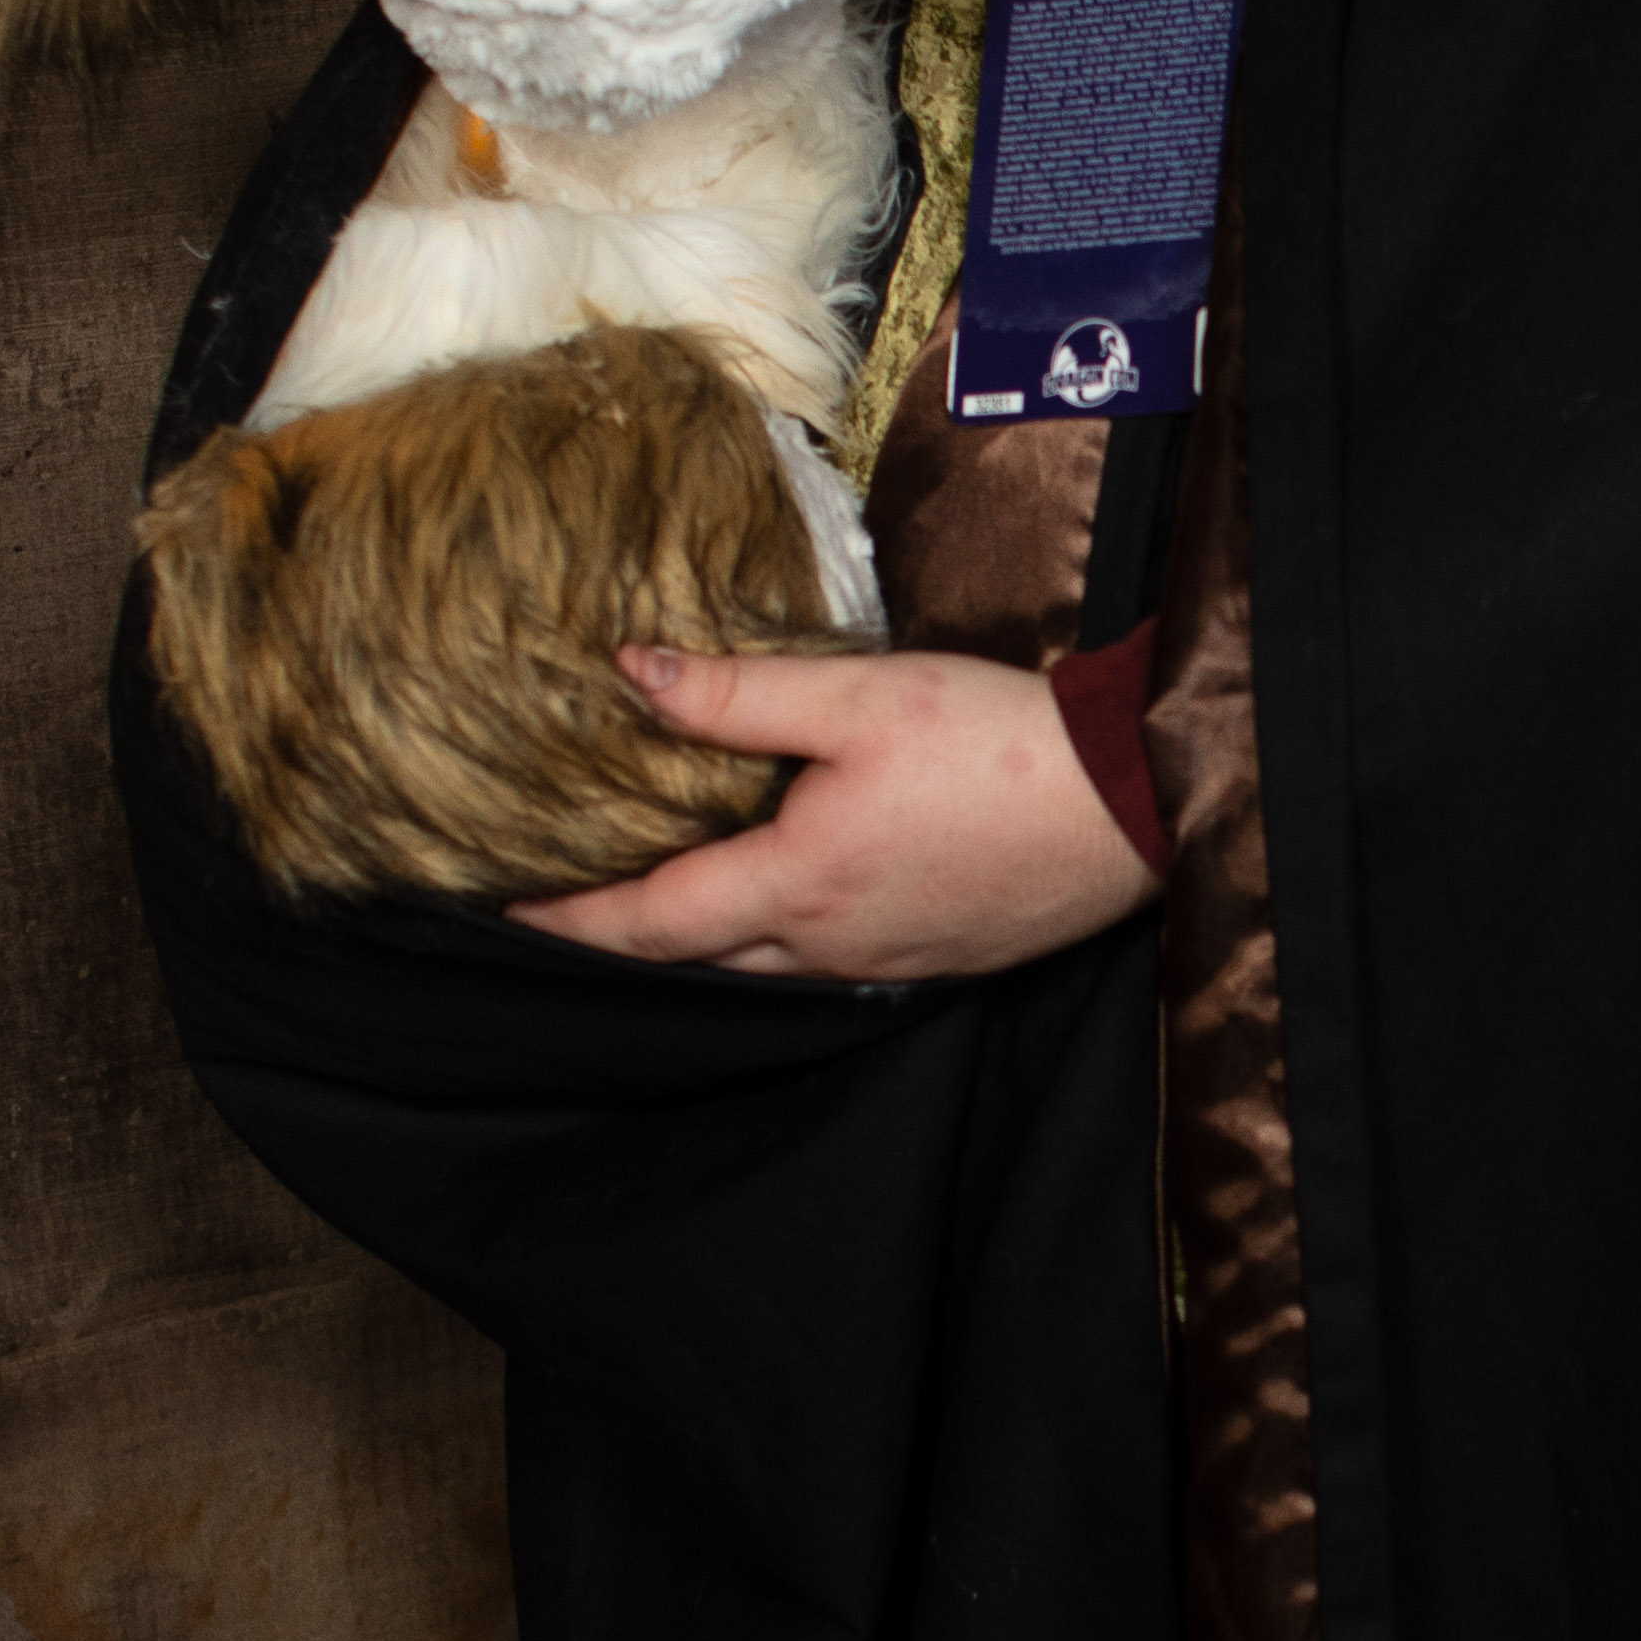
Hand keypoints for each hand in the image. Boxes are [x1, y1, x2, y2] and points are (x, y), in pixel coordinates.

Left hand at [512, 640, 1156, 979]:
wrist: (1135, 802)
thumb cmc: (999, 743)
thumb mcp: (859, 697)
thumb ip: (738, 693)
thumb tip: (630, 674)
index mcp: (794, 884)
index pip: (648, 923)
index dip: (569, 921)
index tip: (506, 909)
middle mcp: (828, 946)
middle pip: (696, 957)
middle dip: (627, 934)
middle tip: (571, 895)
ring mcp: (885, 964)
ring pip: (764, 966)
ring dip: (705, 937)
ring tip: (667, 887)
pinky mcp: (935, 961)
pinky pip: (828, 964)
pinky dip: (779, 937)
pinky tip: (787, 893)